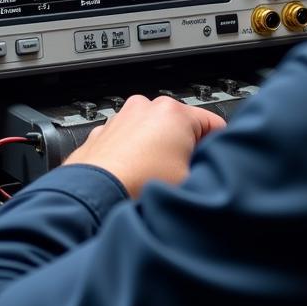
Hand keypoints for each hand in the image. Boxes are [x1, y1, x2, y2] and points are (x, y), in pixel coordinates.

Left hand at [63, 95, 225, 196]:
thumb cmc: (136, 187)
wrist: (91, 198)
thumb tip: (211, 171)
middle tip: (181, 175)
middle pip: (182, 127)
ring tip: (152, 178)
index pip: (214, 124)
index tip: (211, 163)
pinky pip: (129, 140)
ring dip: (157, 151)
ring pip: (153, 132)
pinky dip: (133, 154)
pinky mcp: (103, 132)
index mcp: (174, 112)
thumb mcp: (189, 181)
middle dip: (184, 149)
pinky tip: (133, 176)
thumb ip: (207, 170)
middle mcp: (147, 107)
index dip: (216, 148)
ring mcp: (122, 117)